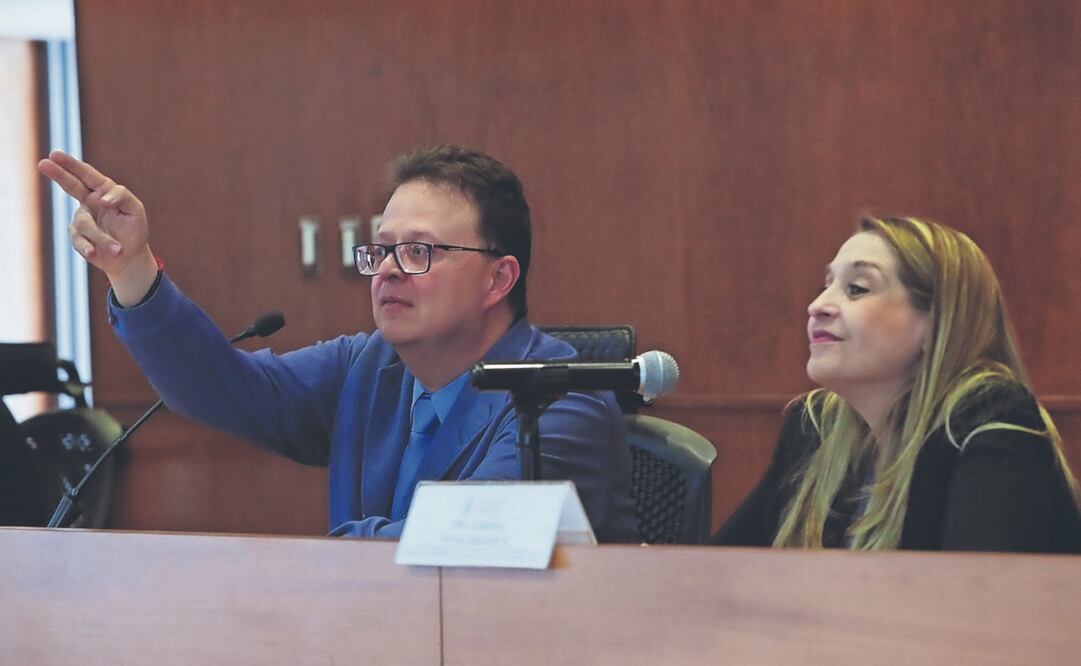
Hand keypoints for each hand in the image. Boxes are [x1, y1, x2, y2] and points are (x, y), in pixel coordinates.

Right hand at [38, 150, 158, 305]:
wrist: (130, 257)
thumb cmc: (134, 230)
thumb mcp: (136, 210)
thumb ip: (122, 197)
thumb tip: (101, 198)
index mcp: (104, 191)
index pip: (87, 175)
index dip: (71, 164)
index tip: (55, 155)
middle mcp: (89, 201)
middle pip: (71, 185)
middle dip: (58, 174)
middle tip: (42, 163)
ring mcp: (81, 219)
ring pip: (84, 223)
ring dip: (102, 238)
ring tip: (118, 249)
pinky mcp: (77, 236)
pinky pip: (78, 239)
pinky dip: (87, 246)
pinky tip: (94, 253)